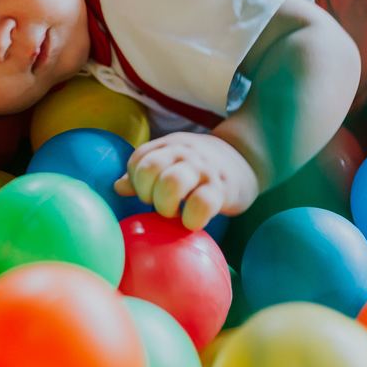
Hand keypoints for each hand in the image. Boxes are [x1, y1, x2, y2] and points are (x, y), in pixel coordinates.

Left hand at [113, 132, 260, 230]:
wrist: (247, 158)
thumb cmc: (201, 166)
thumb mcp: (173, 160)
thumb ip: (146, 172)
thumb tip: (118, 187)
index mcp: (168, 145)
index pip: (138, 159)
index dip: (137, 181)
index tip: (148, 193)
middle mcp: (183, 153)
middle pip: (149, 169)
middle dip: (147, 194)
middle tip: (159, 204)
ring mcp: (203, 169)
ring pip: (172, 183)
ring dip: (166, 206)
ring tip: (174, 213)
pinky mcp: (222, 189)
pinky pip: (201, 204)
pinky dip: (191, 219)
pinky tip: (193, 221)